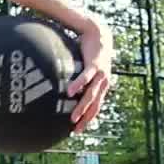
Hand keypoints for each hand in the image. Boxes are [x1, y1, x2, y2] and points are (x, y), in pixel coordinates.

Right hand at [67, 17, 114, 133]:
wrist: (100, 34)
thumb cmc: (90, 51)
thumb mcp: (84, 67)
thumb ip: (74, 77)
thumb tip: (61, 85)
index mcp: (101, 85)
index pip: (96, 107)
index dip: (88, 119)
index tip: (78, 129)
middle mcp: (103, 83)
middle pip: (95, 106)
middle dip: (86, 119)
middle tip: (76, 130)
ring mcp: (100, 75)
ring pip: (91, 95)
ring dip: (82, 107)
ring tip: (73, 118)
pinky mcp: (95, 65)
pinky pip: (85, 77)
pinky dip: (78, 85)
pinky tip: (69, 93)